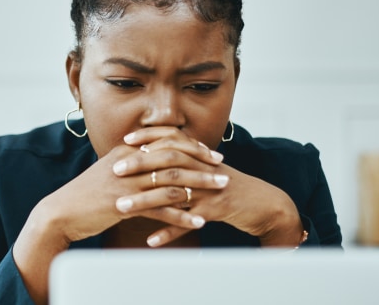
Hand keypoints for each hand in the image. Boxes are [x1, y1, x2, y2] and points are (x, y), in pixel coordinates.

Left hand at [115, 127, 302, 246]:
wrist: (262, 203)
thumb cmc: (227, 186)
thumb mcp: (206, 168)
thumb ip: (184, 160)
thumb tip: (153, 154)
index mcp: (199, 156)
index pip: (171, 139)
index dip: (148, 138)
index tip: (124, 141)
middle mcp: (203, 169)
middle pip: (168, 162)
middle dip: (140, 165)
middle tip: (115, 171)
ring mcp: (210, 190)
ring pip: (174, 192)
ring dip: (146, 201)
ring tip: (122, 208)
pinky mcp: (216, 211)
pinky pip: (188, 222)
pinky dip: (169, 231)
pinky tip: (151, 240)